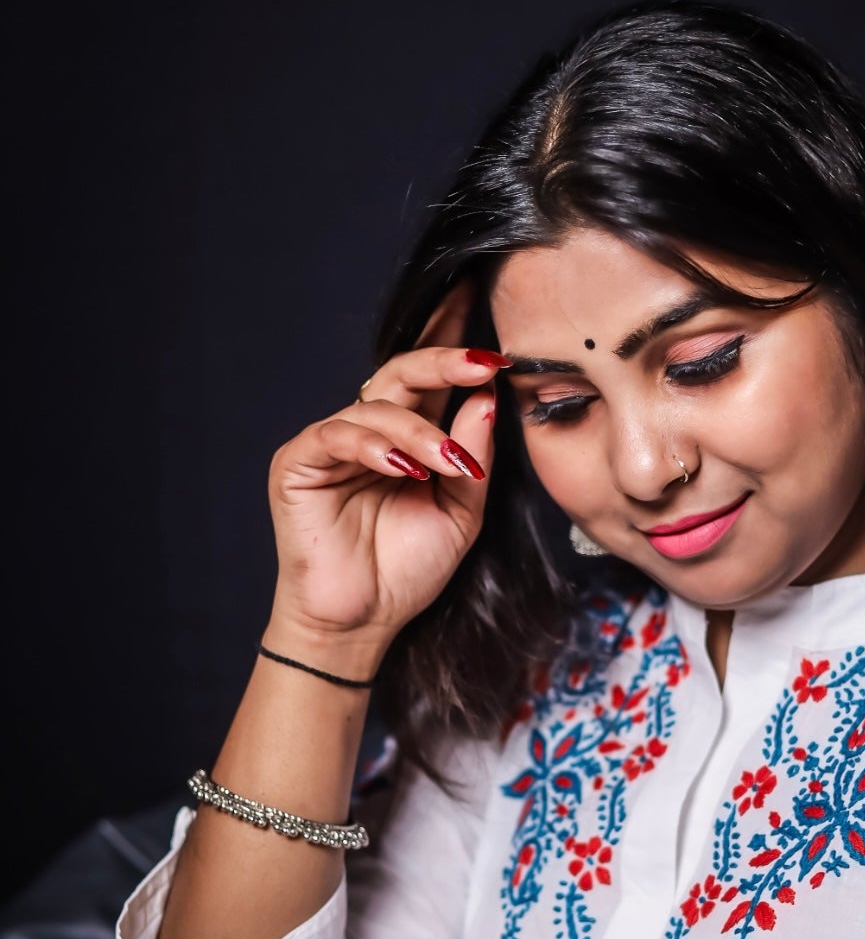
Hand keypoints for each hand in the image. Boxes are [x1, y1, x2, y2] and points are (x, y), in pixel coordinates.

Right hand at [265, 285, 506, 675]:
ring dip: (419, 432)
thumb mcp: (461, 509)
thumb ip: (473, 453)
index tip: (492, 316)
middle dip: (444, 362)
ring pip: (376, 407)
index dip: (455, 345)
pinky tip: (403, 468)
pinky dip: (374, 446)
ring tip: (446, 465)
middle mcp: (367, 431)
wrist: (363, 622)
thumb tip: (488, 395)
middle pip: (402, 373)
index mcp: (406, 438)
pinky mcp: (298, 462)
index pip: (431, 379)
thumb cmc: (407, 570)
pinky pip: (336, 434)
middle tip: (484, 363)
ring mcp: (330, 444)